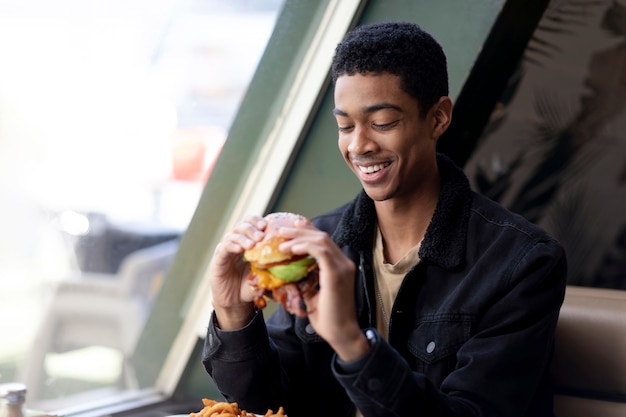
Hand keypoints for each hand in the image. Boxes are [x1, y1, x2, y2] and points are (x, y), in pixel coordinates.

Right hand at [209, 214, 266, 328]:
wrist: (233, 300)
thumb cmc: (249, 285)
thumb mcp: (263, 276)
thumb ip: (272, 270)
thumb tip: (289, 266)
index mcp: (248, 241)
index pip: (252, 223)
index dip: (258, 221)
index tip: (267, 225)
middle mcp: (236, 242)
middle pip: (242, 225)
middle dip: (252, 228)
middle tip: (261, 235)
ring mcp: (226, 249)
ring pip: (233, 234)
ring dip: (243, 237)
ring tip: (252, 244)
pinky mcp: (218, 258)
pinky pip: (224, 247)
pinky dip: (232, 246)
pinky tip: (239, 249)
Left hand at [278, 220, 368, 360]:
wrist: (341, 334)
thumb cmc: (327, 318)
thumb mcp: (312, 295)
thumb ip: (304, 281)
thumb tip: (285, 275)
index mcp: (339, 266)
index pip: (323, 241)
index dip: (307, 231)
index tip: (289, 228)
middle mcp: (344, 263)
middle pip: (322, 236)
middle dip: (300, 230)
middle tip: (281, 230)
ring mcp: (343, 267)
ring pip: (321, 239)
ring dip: (299, 237)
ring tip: (282, 239)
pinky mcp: (337, 274)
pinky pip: (321, 251)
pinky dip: (305, 246)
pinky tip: (292, 248)